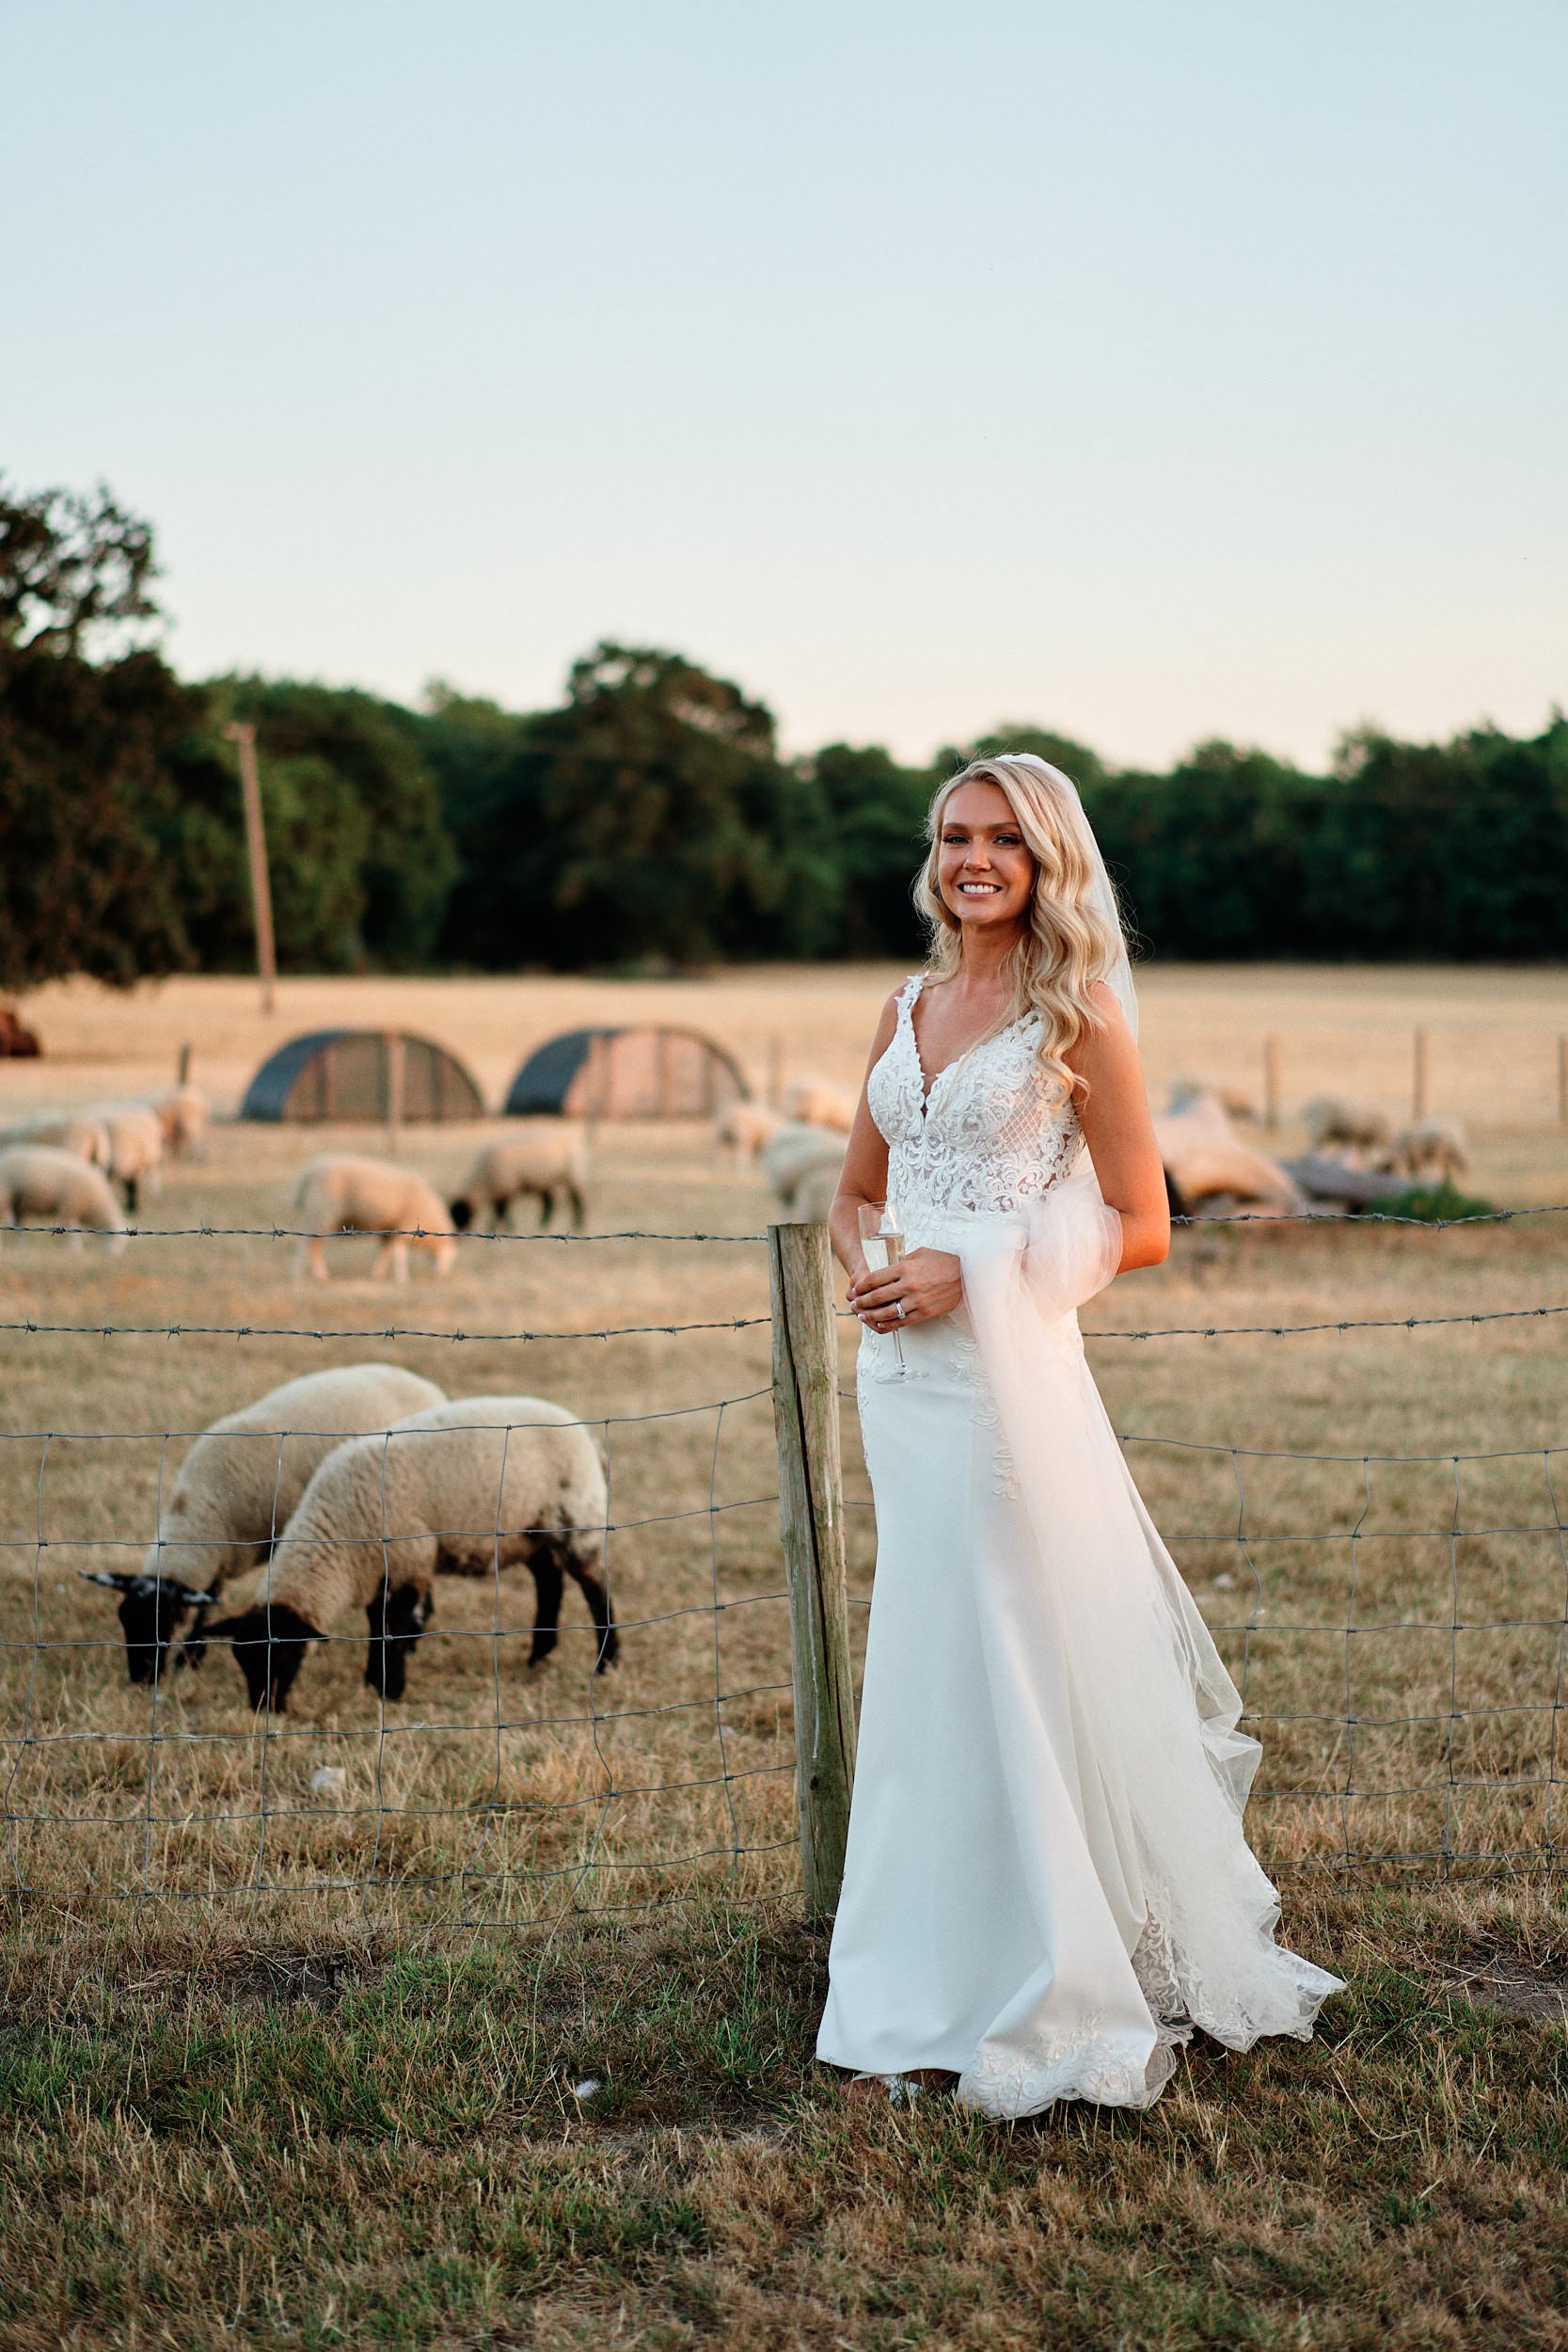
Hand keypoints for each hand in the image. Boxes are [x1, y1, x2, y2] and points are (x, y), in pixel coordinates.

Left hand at [848, 1245, 962, 1331]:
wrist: (967, 1275)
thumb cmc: (943, 1261)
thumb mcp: (920, 1253)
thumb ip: (901, 1261)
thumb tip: (885, 1268)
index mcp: (905, 1267)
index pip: (875, 1279)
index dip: (861, 1286)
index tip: (855, 1289)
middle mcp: (909, 1285)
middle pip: (877, 1297)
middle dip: (861, 1302)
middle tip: (854, 1304)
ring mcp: (917, 1301)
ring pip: (886, 1313)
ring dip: (870, 1316)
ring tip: (862, 1316)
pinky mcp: (925, 1312)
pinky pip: (902, 1322)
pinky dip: (888, 1325)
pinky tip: (879, 1325)